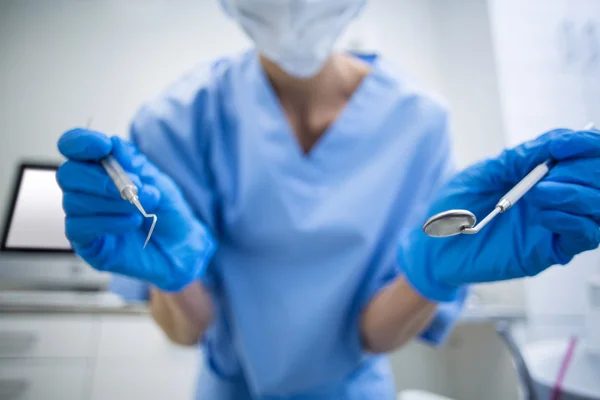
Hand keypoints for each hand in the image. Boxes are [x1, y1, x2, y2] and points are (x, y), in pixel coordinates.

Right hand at [57, 128, 215, 291]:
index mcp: (101, 168)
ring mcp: (83, 217)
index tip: (103, 146)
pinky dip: (108, 222)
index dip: (81, 142)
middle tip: (133, 189)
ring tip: (140, 208)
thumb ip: (133, 162)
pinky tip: (131, 223)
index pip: (73, 147)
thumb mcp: (156, 181)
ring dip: (112, 202)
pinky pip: (80, 227)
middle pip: (68, 174)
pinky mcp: (85, 243)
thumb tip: (113, 143)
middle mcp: (86, 191)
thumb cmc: (168, 213)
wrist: (182, 247)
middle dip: (100, 180)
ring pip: (74, 201)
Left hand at [398, 128, 599, 301]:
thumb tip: (557, 142)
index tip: (570, 143)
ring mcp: (556, 222)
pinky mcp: (550, 250)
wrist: (434, 244)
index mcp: (541, 171)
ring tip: (540, 193)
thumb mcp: (483, 173)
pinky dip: (572, 221)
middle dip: (583, 169)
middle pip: (596, 177)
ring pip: (598, 205)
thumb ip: (519, 158)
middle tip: (552, 174)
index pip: (583, 152)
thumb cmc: (455, 206)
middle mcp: (556, 195)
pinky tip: (544, 214)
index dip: (583, 143)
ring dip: (577, 194)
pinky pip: (584, 235)